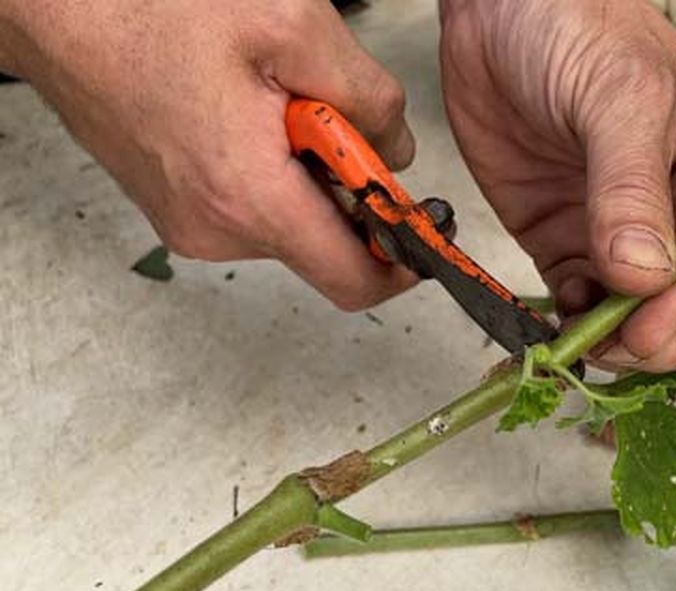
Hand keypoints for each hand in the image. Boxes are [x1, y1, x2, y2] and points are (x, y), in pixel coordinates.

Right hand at [2, 1, 414, 309]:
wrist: (50, 3)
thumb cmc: (153, 5)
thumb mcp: (293, 27)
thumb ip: (369, 99)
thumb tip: (398, 152)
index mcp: (250, 198)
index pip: (354, 281)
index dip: (405, 262)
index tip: (427, 230)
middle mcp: (215, 229)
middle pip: (324, 241)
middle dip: (349, 186)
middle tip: (330, 111)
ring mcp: (187, 220)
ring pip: (287, 216)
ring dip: (306, 167)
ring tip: (274, 94)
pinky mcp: (170, 203)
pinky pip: (248, 200)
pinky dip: (270, 164)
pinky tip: (246, 104)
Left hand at [439, 0, 675, 371]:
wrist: (500, 5)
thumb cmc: (581, 25)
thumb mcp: (622, 96)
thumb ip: (632, 187)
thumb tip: (645, 278)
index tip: (641, 327)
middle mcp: (675, 210)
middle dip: (656, 339)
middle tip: (610, 350)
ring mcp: (616, 231)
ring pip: (634, 316)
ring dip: (607, 342)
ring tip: (572, 345)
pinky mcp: (563, 240)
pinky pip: (575, 301)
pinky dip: (565, 324)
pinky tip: (547, 323)